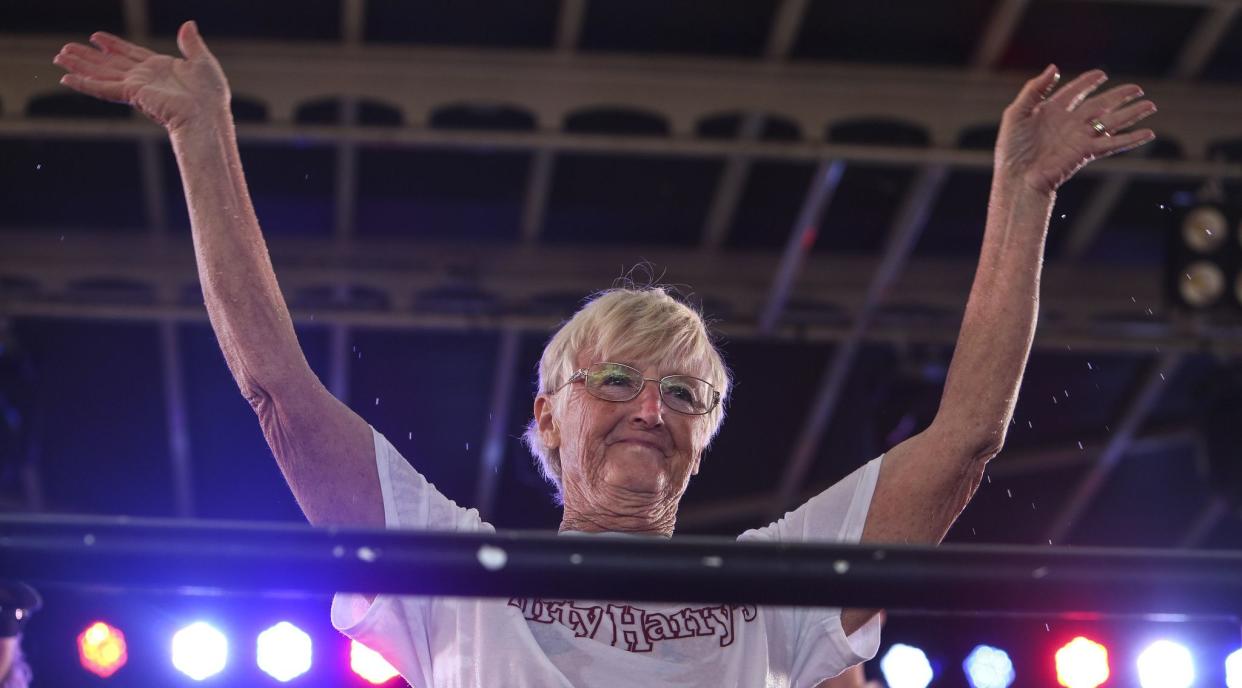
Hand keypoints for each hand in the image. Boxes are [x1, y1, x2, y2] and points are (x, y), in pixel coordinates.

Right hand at [53, 21, 228, 132]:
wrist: (208, 114)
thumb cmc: (211, 94)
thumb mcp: (202, 61)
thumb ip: (191, 43)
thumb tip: (188, 24)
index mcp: (160, 68)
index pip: (130, 53)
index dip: (112, 45)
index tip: (96, 37)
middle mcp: (145, 77)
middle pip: (110, 63)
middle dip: (88, 56)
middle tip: (66, 48)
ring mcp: (137, 87)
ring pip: (102, 74)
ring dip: (80, 66)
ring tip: (60, 58)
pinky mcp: (133, 95)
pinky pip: (104, 89)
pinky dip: (85, 84)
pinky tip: (67, 79)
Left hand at [995, 65, 1156, 194]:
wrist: (1016, 177)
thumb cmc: (1011, 148)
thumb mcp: (1016, 113)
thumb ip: (1034, 89)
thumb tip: (1055, 67)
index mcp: (1051, 111)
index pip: (1074, 92)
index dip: (1088, 82)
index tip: (1101, 74)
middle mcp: (1068, 123)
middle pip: (1099, 105)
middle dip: (1118, 96)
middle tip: (1137, 88)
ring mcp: (1079, 137)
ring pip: (1111, 121)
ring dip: (1131, 113)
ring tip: (1150, 105)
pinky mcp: (1085, 152)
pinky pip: (1112, 143)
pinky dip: (1130, 138)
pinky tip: (1147, 133)